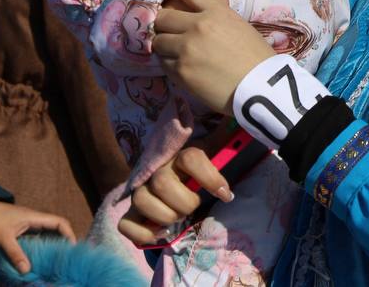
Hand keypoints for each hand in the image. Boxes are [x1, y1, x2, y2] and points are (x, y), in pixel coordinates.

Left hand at [0, 201, 74, 273]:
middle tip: (65, 259)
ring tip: (54, 262)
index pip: (60, 223)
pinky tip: (38, 260)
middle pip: (56, 230)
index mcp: (36, 218)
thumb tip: (27, 271)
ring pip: (46, 236)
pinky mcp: (22, 232)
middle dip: (63, 243)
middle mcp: (35, 221)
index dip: (69, 234)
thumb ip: (15, 253)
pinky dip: (40, 249)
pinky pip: (36, 240)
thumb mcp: (4, 237)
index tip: (72, 248)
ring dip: (51, 247)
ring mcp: (29, 226)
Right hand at [118, 141, 234, 247]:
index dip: (210, 177)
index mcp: (179, 155)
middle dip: (185, 202)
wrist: (178, 184)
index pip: (191, 158)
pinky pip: (126, 224)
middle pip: (162, 183)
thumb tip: (242, 135)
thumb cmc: (201, 174)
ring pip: (142, 199)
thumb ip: (226, 148)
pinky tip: (160, 233)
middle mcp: (156, 170)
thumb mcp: (215, 158)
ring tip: (177, 219)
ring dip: (165, 216)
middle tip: (193, 205)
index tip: (226, 195)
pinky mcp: (131, 212)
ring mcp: (141, 190)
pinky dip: (143, 233)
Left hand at [150, 0, 275, 112]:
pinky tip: (183, 68)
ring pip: (158, 40)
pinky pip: (163, 63)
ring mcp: (186, 49)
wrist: (261, 88)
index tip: (171, 0)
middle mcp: (197, 25)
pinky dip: (169, 64)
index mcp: (216, 10)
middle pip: (162, 16)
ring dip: (164, 46)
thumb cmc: (256, 57)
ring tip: (176, 53)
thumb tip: (190, 16)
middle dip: (164, 24)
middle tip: (171, 32)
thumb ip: (212, 16)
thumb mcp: (237, 24)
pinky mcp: (181, 72)